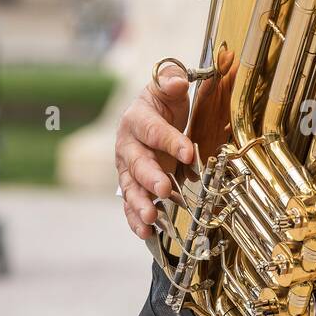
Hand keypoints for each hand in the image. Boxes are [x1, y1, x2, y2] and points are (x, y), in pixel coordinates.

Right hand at [115, 49, 235, 238]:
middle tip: (163, 189)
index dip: (170, 141)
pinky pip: (130, 206)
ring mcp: (128, 170)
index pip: (153, 131)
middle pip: (137, 164)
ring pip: (131, 188)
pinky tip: (146, 234)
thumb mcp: (167, 88)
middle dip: (150, 178)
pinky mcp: (132, 187)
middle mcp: (127, 146)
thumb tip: (177, 81)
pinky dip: (136, 220)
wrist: (148, 118)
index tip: (187, 151)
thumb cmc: (162, 104)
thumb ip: (171, 82)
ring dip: (140, 205)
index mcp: (137, 120)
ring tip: (152, 219)